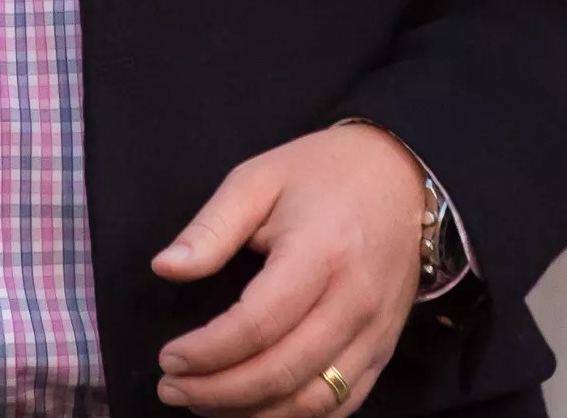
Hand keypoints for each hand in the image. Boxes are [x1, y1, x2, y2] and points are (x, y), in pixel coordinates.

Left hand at [151, 122, 426, 412]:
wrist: (402, 177)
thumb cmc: (324, 173)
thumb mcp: (258, 179)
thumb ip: (211, 228)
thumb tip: (164, 268)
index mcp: (319, 255)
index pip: (257, 325)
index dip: (207, 351)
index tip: (169, 358)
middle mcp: (352, 303)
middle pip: (282, 372)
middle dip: (219, 392)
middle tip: (172, 389)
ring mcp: (374, 333)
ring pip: (313, 401)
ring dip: (254, 414)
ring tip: (205, 405)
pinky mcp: (384, 349)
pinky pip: (343, 403)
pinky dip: (297, 417)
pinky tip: (257, 410)